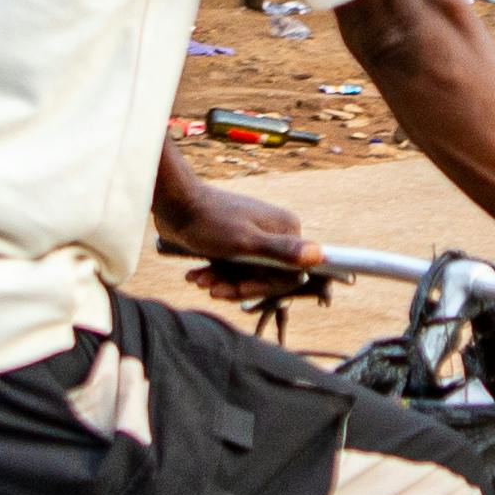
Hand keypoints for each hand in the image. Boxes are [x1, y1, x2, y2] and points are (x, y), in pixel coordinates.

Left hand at [159, 167, 326, 303]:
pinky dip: (215, 274)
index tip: (238, 290)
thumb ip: (281, 250)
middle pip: (266, 276)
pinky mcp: (237, 242)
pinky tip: (195, 275)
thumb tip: (319, 255)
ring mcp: (256, 237)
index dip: (264, 288)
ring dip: (222, 281)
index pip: (289, 274)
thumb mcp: (245, 241)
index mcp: (286, 229)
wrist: (175, 204)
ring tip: (199, 280)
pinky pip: (233, 267)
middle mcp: (276, 232)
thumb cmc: (209, 222)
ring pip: (246, 274)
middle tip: (211, 289)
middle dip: (237, 285)